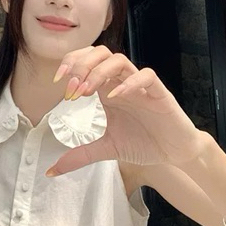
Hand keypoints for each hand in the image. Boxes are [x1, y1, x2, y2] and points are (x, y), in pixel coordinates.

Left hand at [46, 46, 206, 175]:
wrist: (174, 153)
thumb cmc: (143, 143)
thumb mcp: (105, 150)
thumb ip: (79, 156)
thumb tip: (51, 171)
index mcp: (107, 90)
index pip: (87, 61)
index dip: (70, 64)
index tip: (57, 84)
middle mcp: (122, 83)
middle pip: (100, 54)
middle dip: (81, 65)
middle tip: (70, 89)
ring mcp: (141, 86)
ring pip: (120, 61)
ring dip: (99, 73)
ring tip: (86, 92)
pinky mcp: (160, 94)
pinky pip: (146, 77)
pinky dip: (129, 83)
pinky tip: (115, 96)